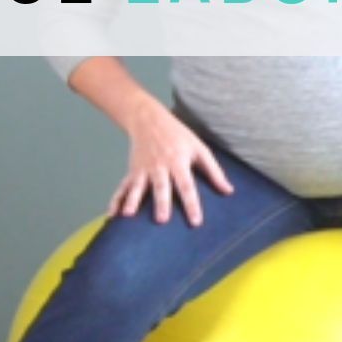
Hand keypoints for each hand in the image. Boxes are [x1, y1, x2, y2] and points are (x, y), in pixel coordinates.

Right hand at [109, 97, 233, 226]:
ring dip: (132, 201)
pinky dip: (116, 200)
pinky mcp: (132, 171)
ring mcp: (143, 169)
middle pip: (161, 187)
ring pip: (137, 187)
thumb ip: (214, 171)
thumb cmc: (178, 135)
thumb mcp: (199, 148)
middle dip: (161, 203)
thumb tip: (229, 191)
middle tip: (161, 220)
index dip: (191, 204)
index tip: (195, 221)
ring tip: (129, 215)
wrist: (148, 119)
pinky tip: (113, 214)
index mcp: (178, 162)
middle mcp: (159, 166)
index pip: (187, 186)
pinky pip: (123, 187)